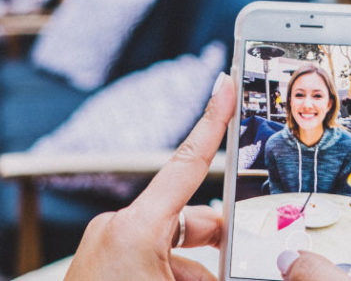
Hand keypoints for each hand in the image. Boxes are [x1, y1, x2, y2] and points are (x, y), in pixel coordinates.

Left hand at [64, 73, 234, 279]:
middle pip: (190, 220)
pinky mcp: (103, 265)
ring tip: (211, 278)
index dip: (212, 123)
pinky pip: (153, 261)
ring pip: (174, 248)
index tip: (224, 88)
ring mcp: (107, 247)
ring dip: (198, 271)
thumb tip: (241, 266)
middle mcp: (118, 230)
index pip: (186, 164)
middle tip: (247, 259)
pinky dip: (175, 276)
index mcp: (135, 229)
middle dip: (221, 244)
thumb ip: (215, 272)